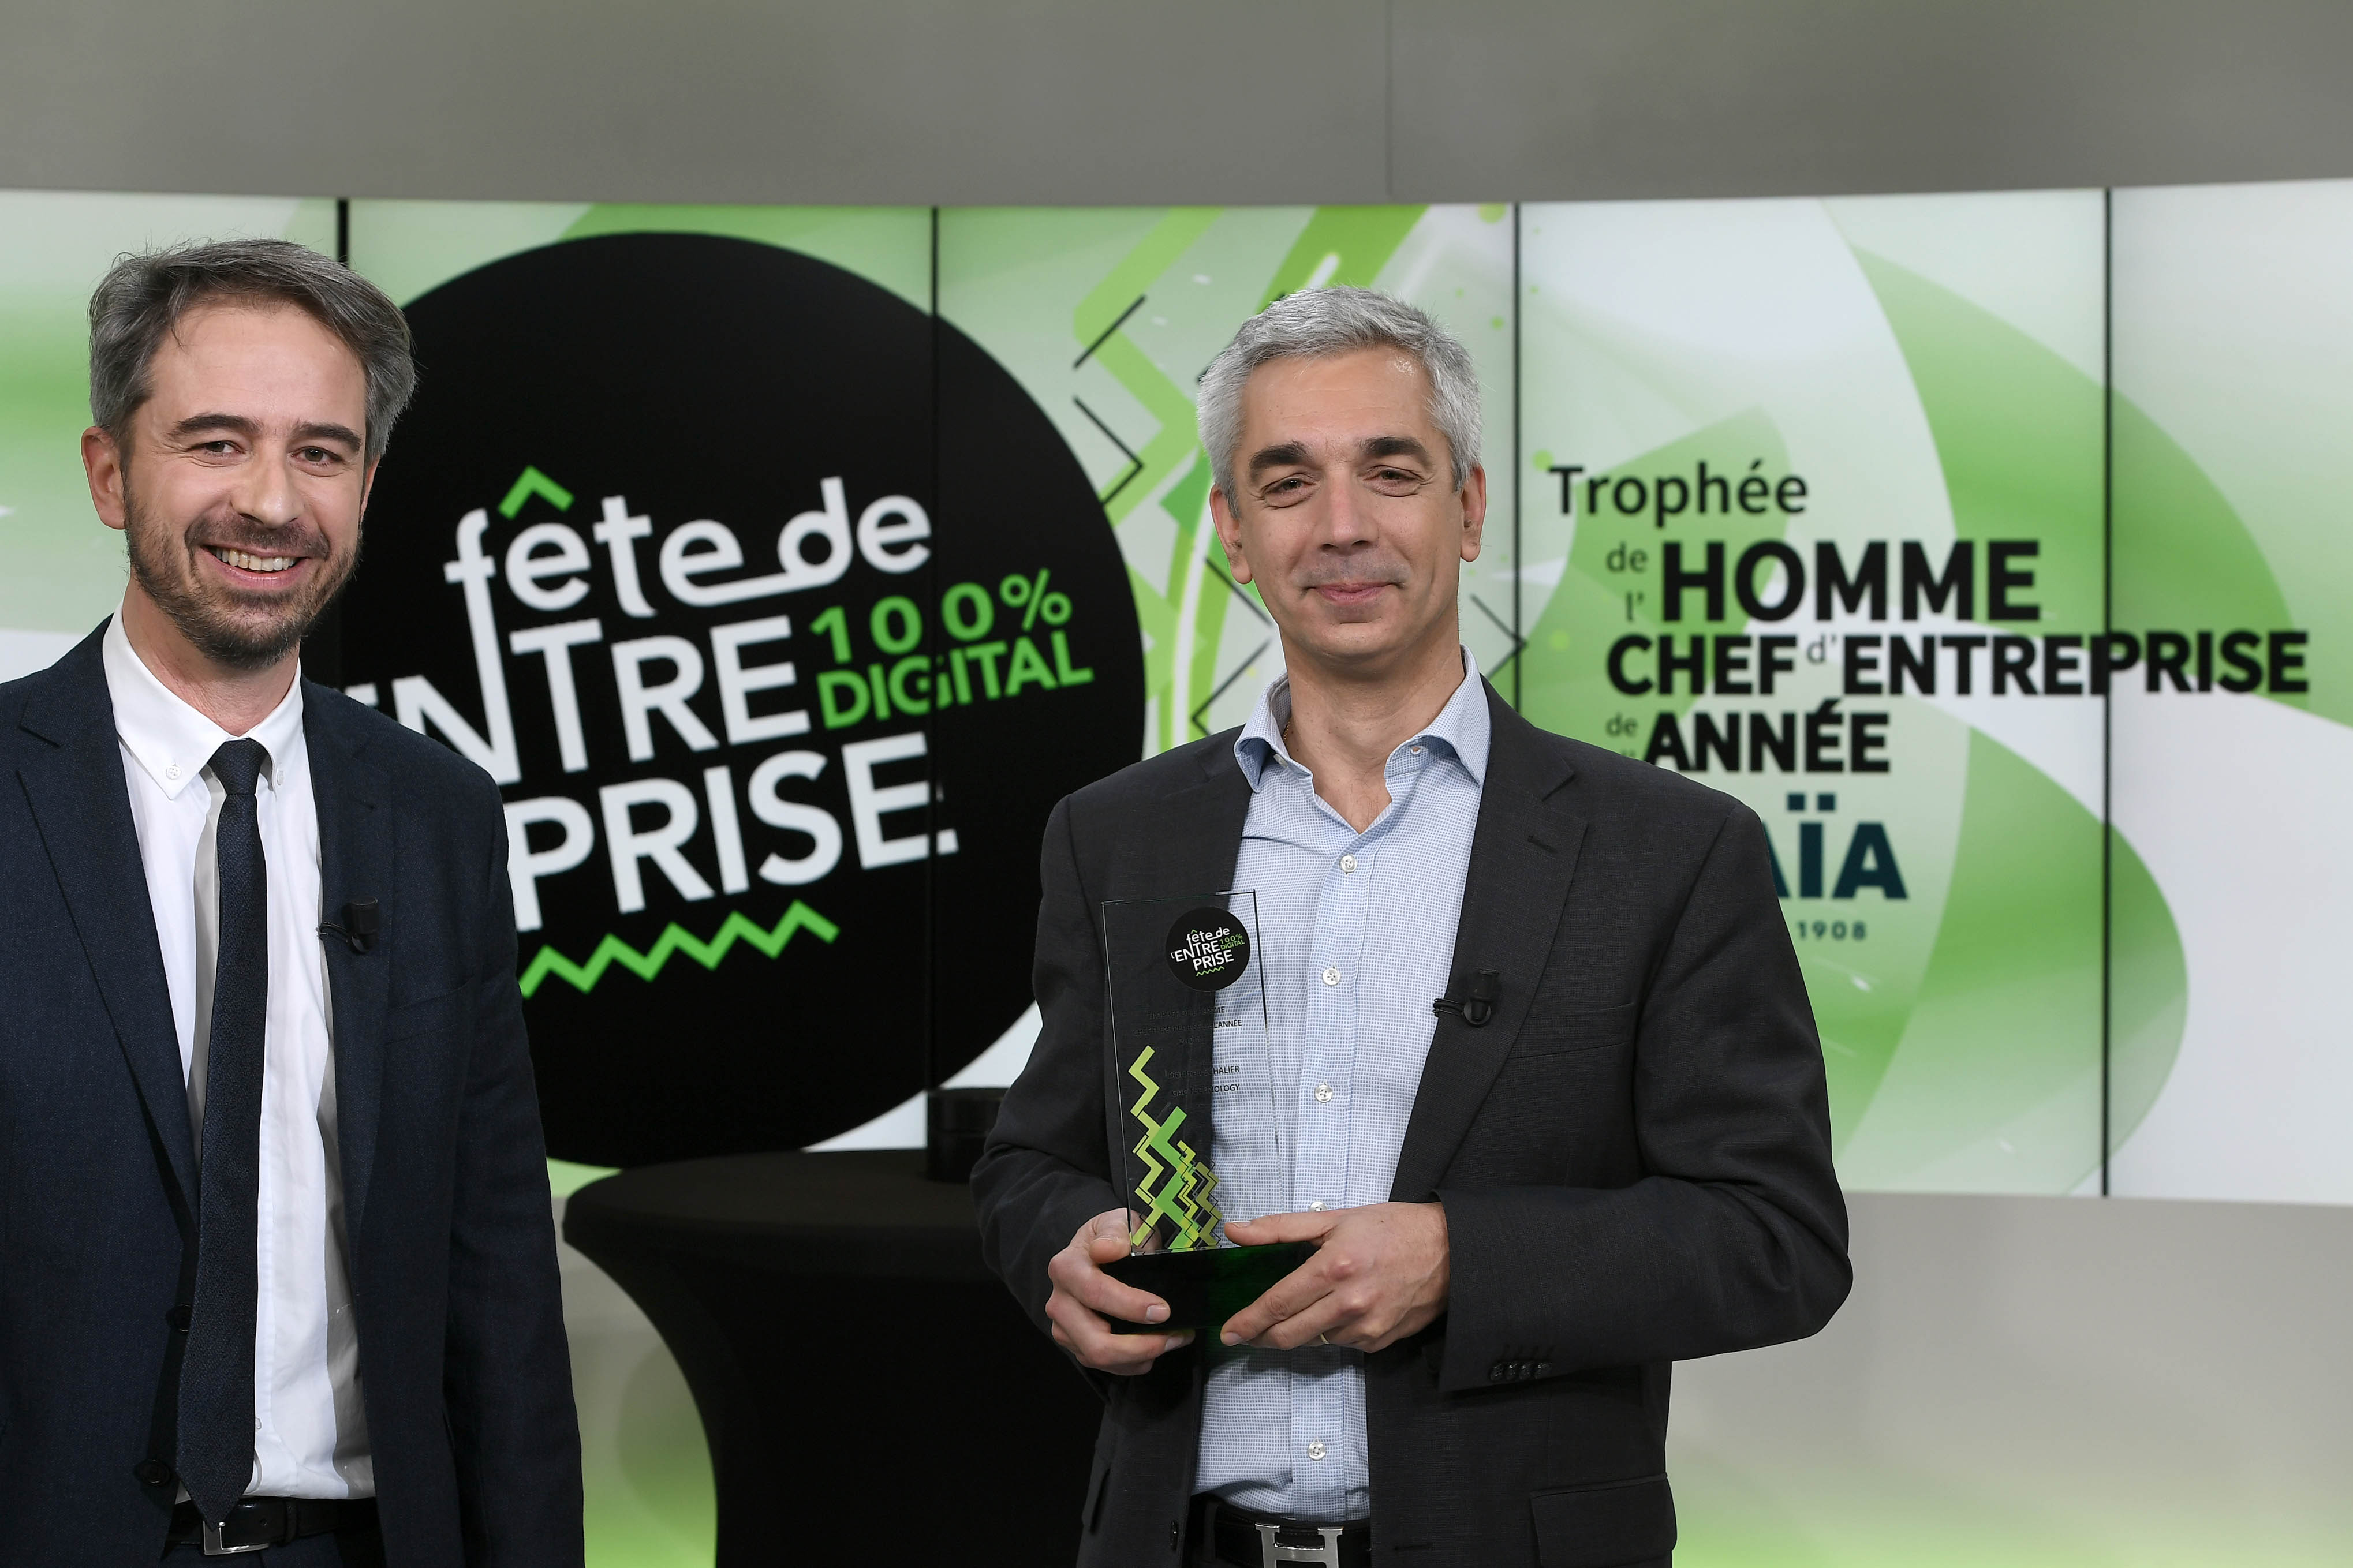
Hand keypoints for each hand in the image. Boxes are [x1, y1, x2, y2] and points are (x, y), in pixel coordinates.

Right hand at [1045, 1209, 1194, 1373]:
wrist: (1099, 1251)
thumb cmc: (1112, 1238)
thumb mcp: (1118, 1222)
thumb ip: (1115, 1232)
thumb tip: (1107, 1249)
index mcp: (1066, 1267)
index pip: (1095, 1293)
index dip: (1130, 1306)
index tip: (1163, 1310)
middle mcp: (1059, 1302)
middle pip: (1095, 1341)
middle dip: (1140, 1346)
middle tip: (1175, 1335)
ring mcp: (1066, 1328)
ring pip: (1100, 1359)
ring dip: (1142, 1356)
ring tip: (1174, 1339)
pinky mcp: (1077, 1346)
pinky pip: (1106, 1366)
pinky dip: (1135, 1362)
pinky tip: (1156, 1346)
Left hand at [1220, 1202, 1449, 1353]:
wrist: (1449, 1251)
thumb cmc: (1392, 1228)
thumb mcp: (1335, 1218)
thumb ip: (1280, 1228)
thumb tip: (1236, 1232)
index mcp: (1334, 1267)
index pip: (1278, 1303)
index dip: (1248, 1320)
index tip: (1228, 1331)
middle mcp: (1349, 1303)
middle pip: (1289, 1335)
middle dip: (1261, 1337)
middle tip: (1246, 1333)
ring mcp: (1366, 1327)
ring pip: (1314, 1341)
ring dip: (1297, 1333)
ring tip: (1294, 1314)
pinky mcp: (1379, 1342)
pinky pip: (1342, 1344)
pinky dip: (1330, 1332)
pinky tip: (1334, 1312)